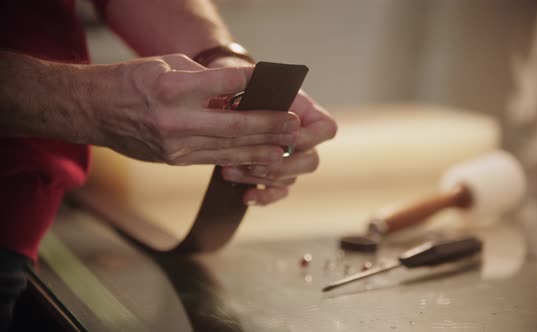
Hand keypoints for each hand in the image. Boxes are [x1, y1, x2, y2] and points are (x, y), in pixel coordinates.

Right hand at [89, 54, 299, 165]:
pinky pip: (214, 159)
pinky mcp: (174, 160)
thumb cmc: (130, 81)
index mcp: (172, 88)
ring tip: (286, 146)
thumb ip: (203, 78)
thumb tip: (238, 88)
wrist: (93, 111)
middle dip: (270, 125)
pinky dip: (239, 158)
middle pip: (235, 125)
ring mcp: (175, 145)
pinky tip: (259, 157)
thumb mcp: (166, 65)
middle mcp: (175, 120)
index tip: (279, 83)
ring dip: (262, 148)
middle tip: (294, 125)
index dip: (257, 83)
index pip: (227, 84)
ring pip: (229, 149)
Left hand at [209, 57, 337, 205]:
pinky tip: (245, 197)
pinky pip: (276, 193)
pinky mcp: (274, 177)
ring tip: (229, 169)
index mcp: (308, 115)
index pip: (326, 129)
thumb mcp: (255, 82)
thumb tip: (251, 100)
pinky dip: (262, 197)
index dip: (309, 136)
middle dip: (282, 165)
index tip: (286, 135)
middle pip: (310, 162)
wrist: (229, 99)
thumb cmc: (247, 87)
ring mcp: (291, 161)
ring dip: (259, 177)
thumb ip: (264, 89)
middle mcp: (305, 141)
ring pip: (288, 179)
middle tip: (255, 162)